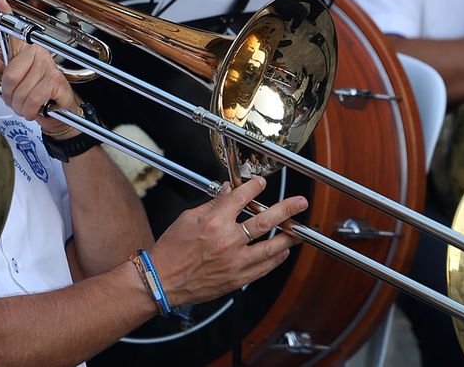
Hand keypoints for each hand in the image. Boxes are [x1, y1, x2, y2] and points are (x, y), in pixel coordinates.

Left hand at [0, 23, 79, 137]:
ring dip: (20, 106)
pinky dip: (30, 110)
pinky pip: (33, 99)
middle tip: (15, 99)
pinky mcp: (56, 81)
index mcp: (28, 51)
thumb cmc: (38, 93)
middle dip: (9, 96)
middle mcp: (39, 54)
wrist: (60, 110)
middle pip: (10, 76)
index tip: (0, 3)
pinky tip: (37, 108)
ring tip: (27, 105)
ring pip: (21, 91)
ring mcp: (49, 66)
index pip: (14, 34)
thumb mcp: (15, 78)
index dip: (6, 16)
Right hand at [145, 177, 306, 304]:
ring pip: (270, 248)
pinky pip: (263, 268)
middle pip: (264, 221)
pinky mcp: (236, 279)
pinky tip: (282, 253)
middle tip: (300, 203)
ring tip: (299, 231)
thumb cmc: (172, 249)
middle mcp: (228, 241)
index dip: (254, 188)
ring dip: (288, 238)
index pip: (241, 198)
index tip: (261, 183)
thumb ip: (212, 205)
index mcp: (214, 222)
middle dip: (286, 210)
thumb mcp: (188, 218)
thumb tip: (228, 191)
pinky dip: (275, 260)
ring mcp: (234, 261)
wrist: (163, 280)